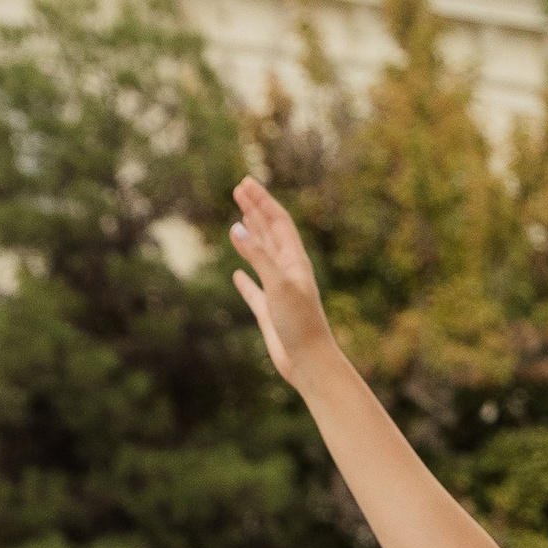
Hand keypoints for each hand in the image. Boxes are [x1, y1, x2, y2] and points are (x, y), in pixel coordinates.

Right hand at [229, 177, 336, 389]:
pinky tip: (237, 275)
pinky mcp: (270, 313)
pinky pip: (255, 291)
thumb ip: (259, 256)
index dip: (262, 201)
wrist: (310, 364)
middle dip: (255, 211)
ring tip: (239, 221)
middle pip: (270, 234)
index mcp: (295, 261)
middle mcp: (288, 273)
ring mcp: (278, 292)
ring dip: (251, 238)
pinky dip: (245, 280)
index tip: (244, 183)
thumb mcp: (278, 285)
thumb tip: (237, 228)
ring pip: (262, 258)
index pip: (277, 221)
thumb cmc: (300, 324)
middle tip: (238, 190)